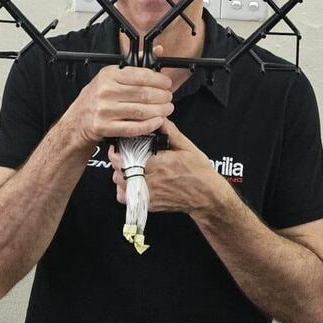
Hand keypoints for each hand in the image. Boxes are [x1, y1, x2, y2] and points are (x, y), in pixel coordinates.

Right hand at [61, 65, 172, 152]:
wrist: (77, 120)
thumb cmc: (97, 96)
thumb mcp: (111, 75)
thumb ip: (136, 65)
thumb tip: (158, 51)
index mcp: (109, 75)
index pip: (140, 75)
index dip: (158, 80)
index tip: (167, 83)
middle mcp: (105, 91)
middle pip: (143, 94)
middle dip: (162, 96)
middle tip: (169, 97)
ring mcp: (105, 110)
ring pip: (140, 111)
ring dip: (159, 111)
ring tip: (167, 109)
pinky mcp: (105, 127)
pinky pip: (133, 127)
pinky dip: (149, 125)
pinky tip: (157, 121)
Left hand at [109, 117, 225, 217]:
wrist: (206, 195)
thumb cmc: (199, 171)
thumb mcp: (188, 147)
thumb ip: (171, 133)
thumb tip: (159, 118)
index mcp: (160, 162)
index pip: (129, 156)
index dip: (119, 150)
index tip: (118, 145)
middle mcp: (152, 179)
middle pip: (121, 170)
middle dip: (117, 161)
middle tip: (118, 154)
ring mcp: (150, 193)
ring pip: (120, 184)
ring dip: (119, 174)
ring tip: (125, 166)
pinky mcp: (150, 204)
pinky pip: (126, 199)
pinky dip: (122, 191)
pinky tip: (129, 182)